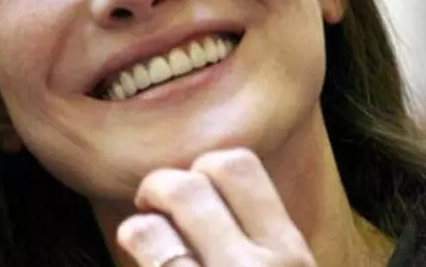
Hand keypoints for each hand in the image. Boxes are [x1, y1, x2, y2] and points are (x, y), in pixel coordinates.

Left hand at [116, 148, 316, 266]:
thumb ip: (260, 249)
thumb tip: (208, 202)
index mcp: (293, 256)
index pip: (246, 168)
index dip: (208, 171)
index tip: (193, 193)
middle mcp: (264, 264)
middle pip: (214, 168)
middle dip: (174, 178)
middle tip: (153, 203)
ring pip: (182, 191)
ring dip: (150, 200)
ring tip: (141, 228)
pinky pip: (147, 236)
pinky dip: (134, 233)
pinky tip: (133, 249)